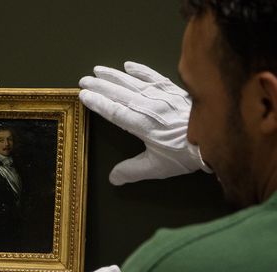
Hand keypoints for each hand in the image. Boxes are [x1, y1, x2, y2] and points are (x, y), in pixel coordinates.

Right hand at [79, 61, 211, 184]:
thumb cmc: (185, 155)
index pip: (115, 111)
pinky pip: (154, 77)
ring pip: (133, 83)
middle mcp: (149, 106)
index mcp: (142, 124)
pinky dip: (141, 70)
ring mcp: (162, 96)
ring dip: (114, 76)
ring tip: (97, 70)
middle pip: (120, 93)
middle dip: (100, 86)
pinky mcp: (173, 91)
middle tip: (83, 80)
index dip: (98, 103)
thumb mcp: (157, 167)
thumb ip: (132, 171)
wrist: (217, 138)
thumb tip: (112, 179)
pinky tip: (128, 65)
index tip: (84, 95)